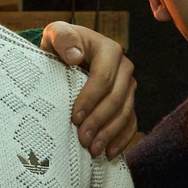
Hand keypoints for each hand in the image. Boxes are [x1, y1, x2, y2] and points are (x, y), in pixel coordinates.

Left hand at [40, 21, 137, 158]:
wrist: (67, 54)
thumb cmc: (61, 45)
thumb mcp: (56, 34)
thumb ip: (63, 38)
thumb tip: (75, 56)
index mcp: (109, 50)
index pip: (104, 77)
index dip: (90, 99)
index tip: (74, 117)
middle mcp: (124, 68)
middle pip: (117, 98)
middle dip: (99, 121)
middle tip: (83, 139)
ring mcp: (128, 86)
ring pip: (125, 113)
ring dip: (109, 134)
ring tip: (92, 150)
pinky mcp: (127, 102)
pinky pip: (131, 122)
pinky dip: (121, 139)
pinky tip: (109, 153)